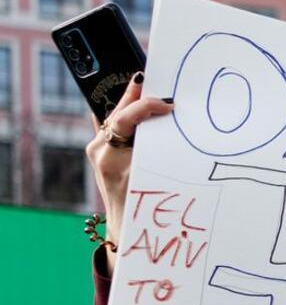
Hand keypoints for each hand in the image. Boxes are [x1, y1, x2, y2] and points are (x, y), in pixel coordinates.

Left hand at [84, 73, 172, 269]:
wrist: (125, 225)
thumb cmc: (143, 206)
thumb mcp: (153, 177)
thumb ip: (157, 151)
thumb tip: (169, 123)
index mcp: (109, 156)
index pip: (124, 119)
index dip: (145, 106)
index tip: (167, 104)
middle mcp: (99, 150)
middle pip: (116, 112)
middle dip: (134, 96)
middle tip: (150, 80)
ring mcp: (97, 150)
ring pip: (114, 117)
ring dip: (131, 103)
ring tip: (144, 86)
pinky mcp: (101, 152)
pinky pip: (113, 127)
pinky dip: (126, 115)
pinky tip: (135, 103)